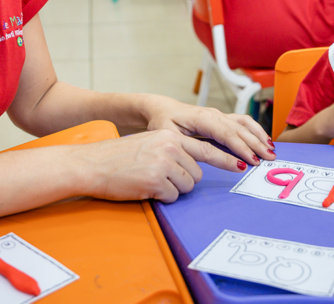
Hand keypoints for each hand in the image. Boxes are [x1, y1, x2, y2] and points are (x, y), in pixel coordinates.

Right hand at [74, 130, 216, 202]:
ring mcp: (164, 164)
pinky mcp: (156, 181)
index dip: (225, 158)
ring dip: (171, 189)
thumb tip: (193, 166)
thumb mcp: (149, 143)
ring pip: (186, 187)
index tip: (242, 165)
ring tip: (149, 181)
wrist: (92, 164)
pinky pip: (172, 197)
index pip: (205, 148)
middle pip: (196, 174)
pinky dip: (160, 198)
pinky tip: (144, 188)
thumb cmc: (118, 158)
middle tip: (160, 179)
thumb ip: (172, 149)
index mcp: (170, 135)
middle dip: (182, 181)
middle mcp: (171, 146)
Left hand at [145, 98, 275, 168]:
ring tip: (271, 150)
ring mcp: (219, 115)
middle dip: (255, 144)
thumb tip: (200, 158)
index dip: (240, 147)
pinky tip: (264, 140)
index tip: (251, 160)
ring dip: (259, 136)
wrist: (161, 109)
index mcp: (202, 118)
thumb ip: (184, 145)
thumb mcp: (167, 135)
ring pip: (244, 124)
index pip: (226, 134)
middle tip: (269, 159)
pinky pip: (243, 122)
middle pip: (240, 130)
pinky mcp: (222, 118)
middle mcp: (214, 114)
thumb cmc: (163, 122)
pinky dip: (255, 130)